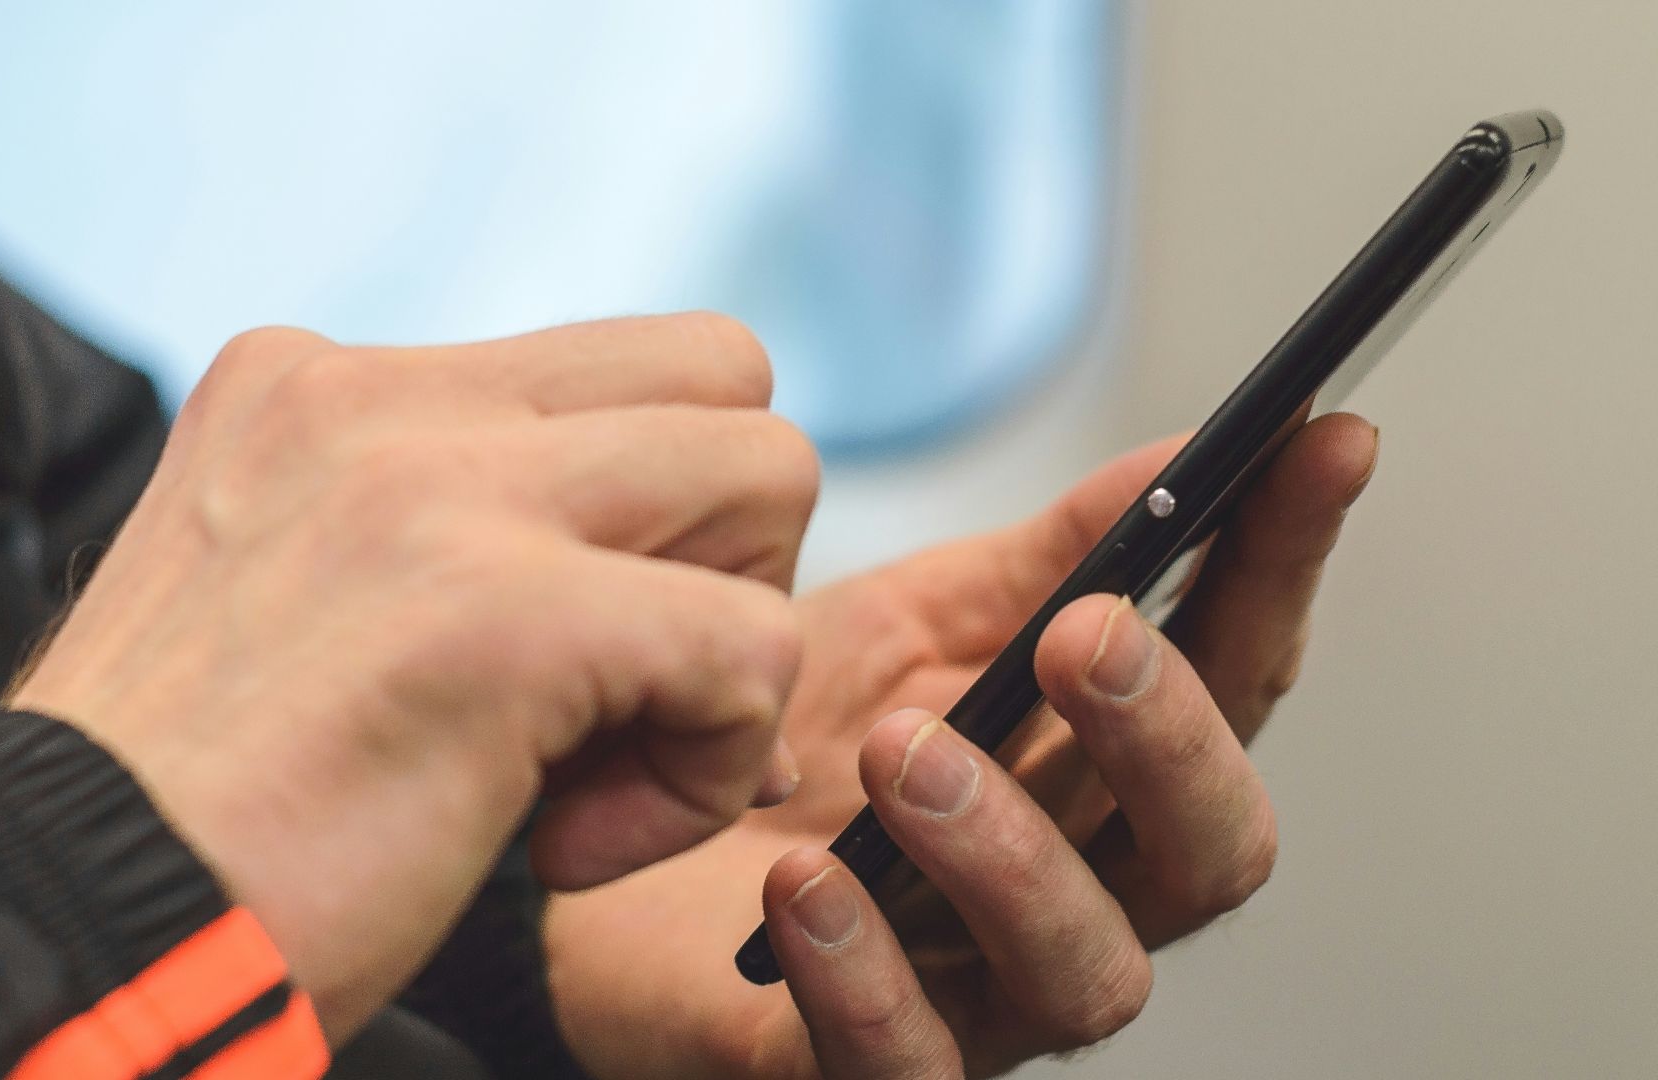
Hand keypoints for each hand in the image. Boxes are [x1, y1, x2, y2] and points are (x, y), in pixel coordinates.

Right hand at [8, 314, 820, 1040]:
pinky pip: (752, 648)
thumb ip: (460, 544)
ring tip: (591, 771)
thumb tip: (695, 602)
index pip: (616, 370)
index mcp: (327, 386)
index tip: (564, 665)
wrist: (54, 929)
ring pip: (771, 470)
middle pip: (721, 379)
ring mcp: (437, 486)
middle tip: (616, 694)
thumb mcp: (303, 610)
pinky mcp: (499, 609)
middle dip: (724, 552)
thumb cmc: (198, 817)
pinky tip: (565, 847)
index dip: (648, 522)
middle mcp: (381, 397)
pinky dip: (703, 773)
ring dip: (729, 647)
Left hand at [546, 413, 1379, 1077]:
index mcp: (1102, 771)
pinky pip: (903, 1060)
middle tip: (1086, 637)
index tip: (1320, 445)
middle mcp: (1076, 888)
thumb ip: (1047, 558)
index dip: (1283, 566)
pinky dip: (864, 976)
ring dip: (1011, 852)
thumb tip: (1181, 451)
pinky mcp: (859, 1063)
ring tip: (902, 751)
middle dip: (1170, 737)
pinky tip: (803, 887)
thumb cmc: (790, 742)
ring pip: (1088, 969)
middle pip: (1210, 850)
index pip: (1235, 676)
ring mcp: (980, 991)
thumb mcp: (917, 625)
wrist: (623, 825)